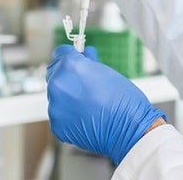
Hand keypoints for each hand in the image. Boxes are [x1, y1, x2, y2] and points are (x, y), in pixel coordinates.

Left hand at [46, 44, 165, 164]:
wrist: (129, 130)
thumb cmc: (123, 99)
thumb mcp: (107, 71)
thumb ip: (88, 62)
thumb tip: (83, 55)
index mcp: (70, 66)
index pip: (60, 53)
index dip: (70, 56)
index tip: (75, 59)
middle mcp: (58, 85)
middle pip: (54, 73)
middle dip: (67, 76)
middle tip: (84, 83)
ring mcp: (55, 107)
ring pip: (56, 95)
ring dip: (67, 96)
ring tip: (88, 102)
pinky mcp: (57, 125)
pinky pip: (59, 114)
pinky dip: (69, 114)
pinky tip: (86, 115)